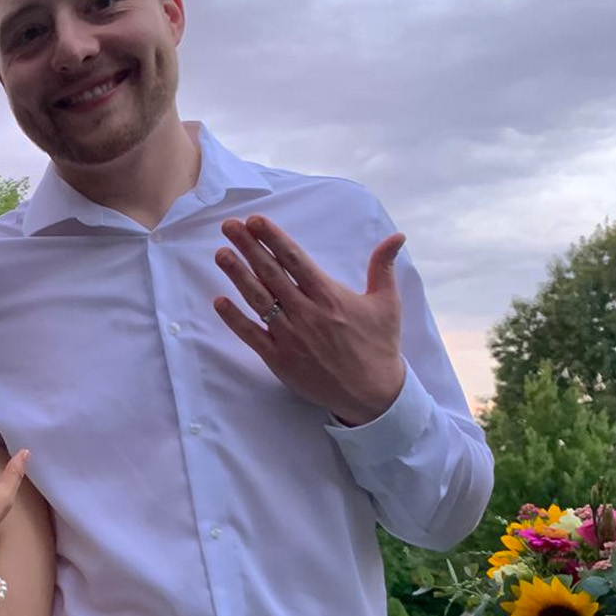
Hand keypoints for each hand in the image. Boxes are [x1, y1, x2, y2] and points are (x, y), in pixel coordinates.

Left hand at [213, 215, 405, 425]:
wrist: (373, 395)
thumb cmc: (380, 346)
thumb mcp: (387, 303)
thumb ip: (383, 267)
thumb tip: (396, 236)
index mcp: (330, 296)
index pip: (295, 260)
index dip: (273, 239)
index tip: (255, 221)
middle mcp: (307, 313)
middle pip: (271, 274)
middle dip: (248, 247)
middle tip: (229, 226)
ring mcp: (291, 336)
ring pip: (258, 300)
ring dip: (237, 276)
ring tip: (221, 254)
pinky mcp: (280, 359)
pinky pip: (252, 335)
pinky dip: (234, 319)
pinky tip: (218, 301)